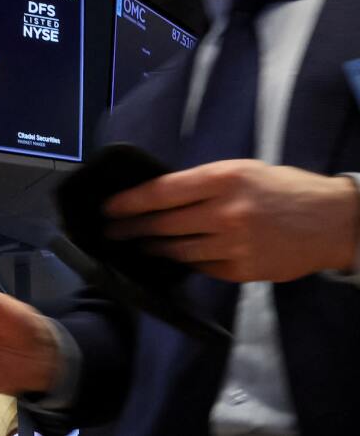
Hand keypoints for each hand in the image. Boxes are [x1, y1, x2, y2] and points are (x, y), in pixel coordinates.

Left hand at [105, 159, 359, 281]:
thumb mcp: (242, 171)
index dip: (129, 203)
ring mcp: (234, 244)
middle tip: (111, 232)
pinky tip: (172, 258)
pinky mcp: (242, 270)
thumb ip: (203, 183)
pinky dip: (185, 262)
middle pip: (163, 224)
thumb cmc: (283, 189)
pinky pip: (201, 267)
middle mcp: (225, 212)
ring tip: (136, 246)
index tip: (108, 209)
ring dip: (152, 249)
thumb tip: (158, 196)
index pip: (161, 192)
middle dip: (131, 229)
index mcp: (223, 179)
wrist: (334, 222)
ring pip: (177, 250)